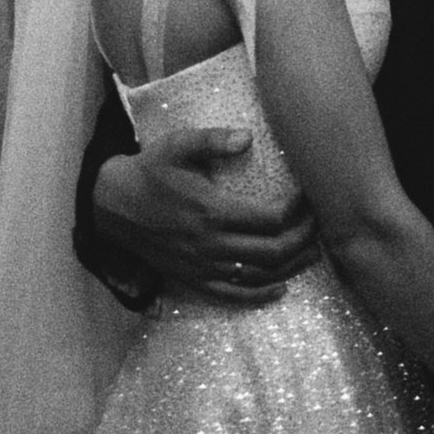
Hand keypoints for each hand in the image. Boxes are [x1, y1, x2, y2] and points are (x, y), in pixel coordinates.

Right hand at [91, 138, 319, 302]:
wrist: (114, 206)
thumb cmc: (151, 171)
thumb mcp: (177, 145)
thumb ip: (213, 141)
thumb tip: (248, 137)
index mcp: (212, 211)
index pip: (270, 220)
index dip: (296, 211)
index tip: (307, 197)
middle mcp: (212, 245)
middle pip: (273, 252)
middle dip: (304, 240)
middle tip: (319, 224)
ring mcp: (204, 267)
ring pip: (259, 277)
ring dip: (291, 267)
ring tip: (312, 253)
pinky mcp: (195, 279)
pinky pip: (234, 295)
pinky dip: (261, 296)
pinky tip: (280, 289)